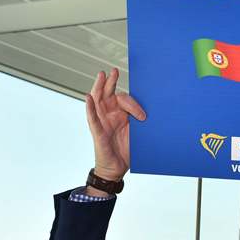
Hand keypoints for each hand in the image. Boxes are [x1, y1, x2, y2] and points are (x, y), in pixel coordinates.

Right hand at [83, 67, 145, 181]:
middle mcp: (109, 115)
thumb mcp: (136, 133)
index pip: (124, 100)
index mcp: (119, 114)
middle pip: (107, 94)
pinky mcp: (97, 132)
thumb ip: (139, 120)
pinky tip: (88, 97)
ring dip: (99, 87)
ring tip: (101, 75)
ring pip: (98, 101)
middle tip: (114, 71)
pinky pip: (92, 118)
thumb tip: (151, 111)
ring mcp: (101, 122)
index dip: (134, 106)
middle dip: (111, 82)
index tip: (143, 117)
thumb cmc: (126, 150)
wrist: (117, 168)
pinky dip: (89, 107)